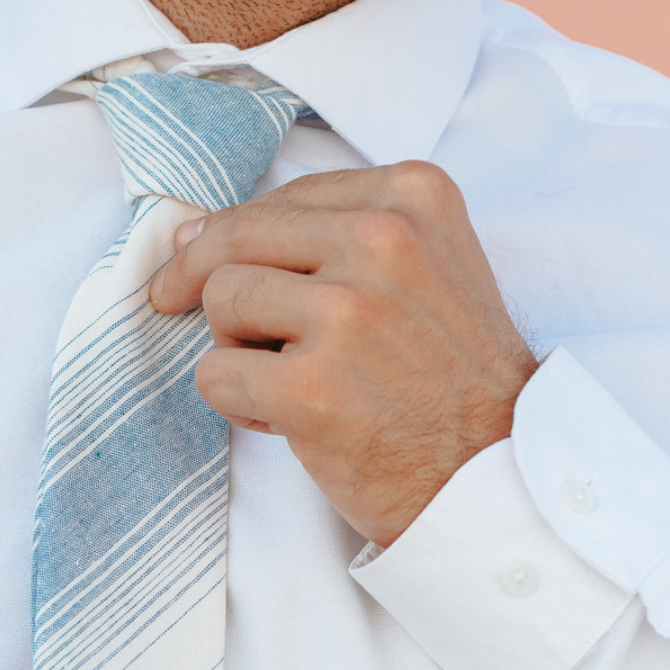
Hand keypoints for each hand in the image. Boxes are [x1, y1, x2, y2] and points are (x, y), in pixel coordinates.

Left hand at [149, 161, 535, 546]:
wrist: (495, 472)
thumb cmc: (450, 376)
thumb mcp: (428, 265)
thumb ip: (336, 234)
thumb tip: (197, 234)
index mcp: (412, 197)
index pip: (284, 198)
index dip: (232, 234)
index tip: (201, 258)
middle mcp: (384, 242)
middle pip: (236, 239)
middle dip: (202, 280)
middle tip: (174, 302)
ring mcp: (348, 315)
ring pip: (221, 302)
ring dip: (236, 347)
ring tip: (287, 378)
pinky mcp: (313, 388)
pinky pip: (216, 375)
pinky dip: (238, 405)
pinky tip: (287, 421)